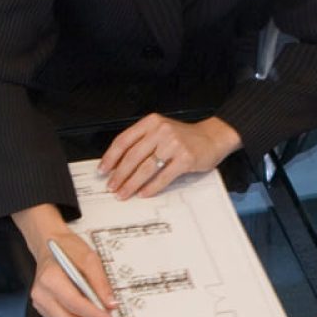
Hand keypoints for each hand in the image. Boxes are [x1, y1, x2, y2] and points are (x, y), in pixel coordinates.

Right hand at [31, 230, 116, 316]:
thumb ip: (100, 283)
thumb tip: (110, 304)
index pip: (75, 304)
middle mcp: (41, 293)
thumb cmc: (68, 249)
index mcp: (50, 278)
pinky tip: (87, 313)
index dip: (94, 314)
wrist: (51, 245)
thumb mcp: (89, 258)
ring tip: (99, 316)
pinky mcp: (42, 307)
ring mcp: (39, 301)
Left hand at [99, 113, 240, 200]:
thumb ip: (142, 142)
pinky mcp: (185, 159)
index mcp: (151, 122)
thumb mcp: (161, 131)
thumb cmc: (185, 137)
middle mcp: (161, 131)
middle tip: (112, 186)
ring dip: (131, 184)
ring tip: (124, 193)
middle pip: (132, 156)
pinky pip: (163, 176)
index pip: (124, 140)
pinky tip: (143, 193)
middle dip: (119, 175)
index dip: (110, 157)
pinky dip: (151, 187)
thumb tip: (119, 165)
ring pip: (145, 168)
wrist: (212, 137)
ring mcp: (174, 144)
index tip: (103, 170)